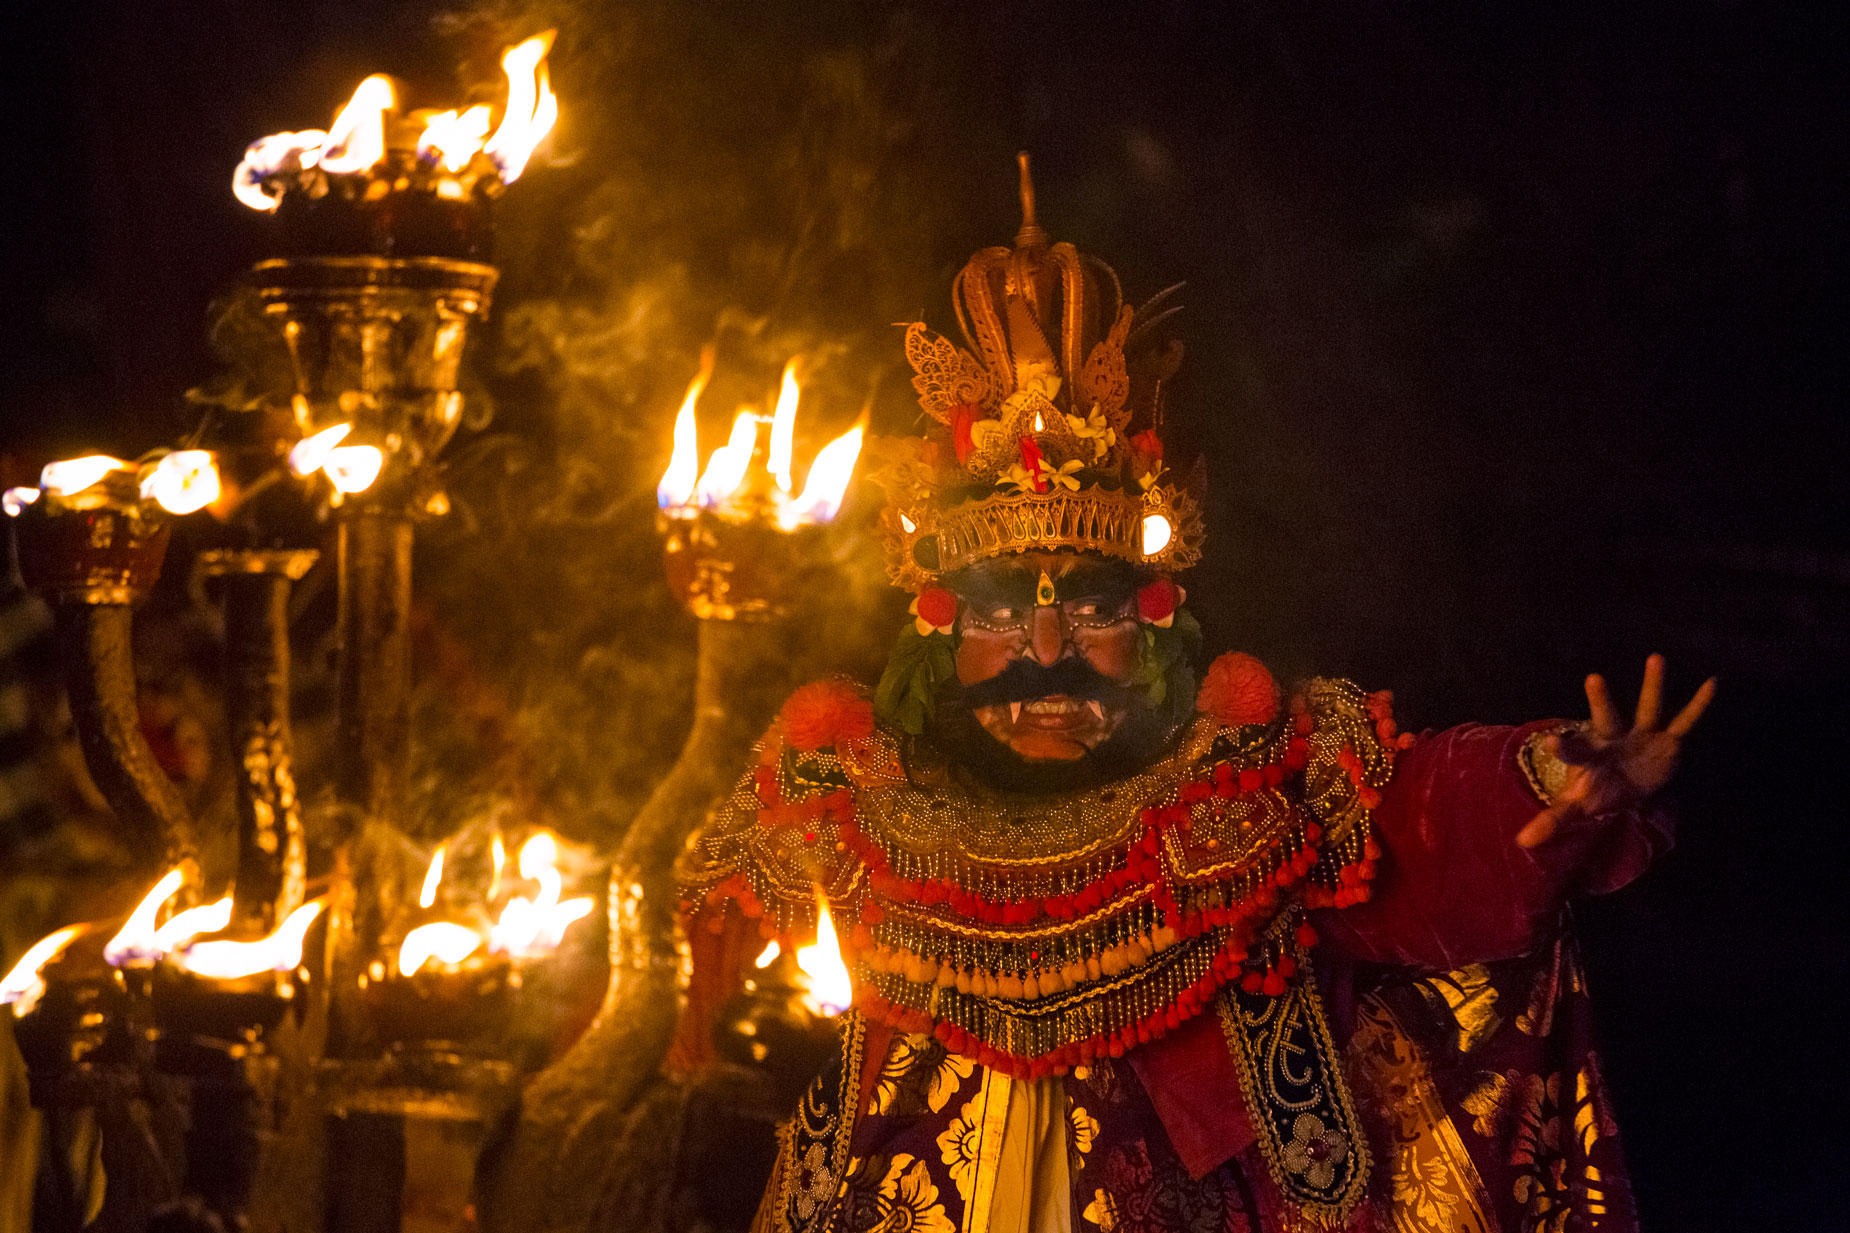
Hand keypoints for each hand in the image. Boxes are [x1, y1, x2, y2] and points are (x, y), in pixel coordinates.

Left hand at [1516, 654, 1715, 848]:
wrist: (1625, 785)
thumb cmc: (1598, 789)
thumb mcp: (1578, 805)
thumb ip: (1552, 820)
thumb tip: (1522, 843)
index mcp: (1590, 755)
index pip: (1573, 751)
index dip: (1564, 747)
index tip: (1552, 739)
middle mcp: (1614, 739)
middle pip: (1606, 719)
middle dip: (1601, 702)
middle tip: (1593, 679)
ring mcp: (1642, 736)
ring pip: (1647, 708)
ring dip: (1652, 686)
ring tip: (1655, 657)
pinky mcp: (1667, 741)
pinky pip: (1685, 721)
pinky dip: (1699, 706)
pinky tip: (1711, 682)